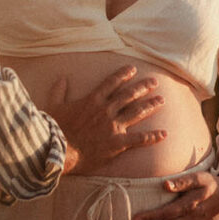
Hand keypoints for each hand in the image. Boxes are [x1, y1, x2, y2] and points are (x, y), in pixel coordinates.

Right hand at [48, 65, 166, 174]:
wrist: (59, 151)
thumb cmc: (55, 129)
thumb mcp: (54, 105)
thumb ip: (59, 91)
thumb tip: (61, 78)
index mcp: (92, 100)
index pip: (111, 82)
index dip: (123, 74)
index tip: (133, 69)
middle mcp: (105, 110)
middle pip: (129, 95)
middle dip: (143, 87)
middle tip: (155, 82)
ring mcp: (112, 126)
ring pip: (136, 112)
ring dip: (150, 106)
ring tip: (162, 100)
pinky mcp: (116, 142)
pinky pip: (138, 139)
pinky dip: (152, 136)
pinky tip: (163, 134)